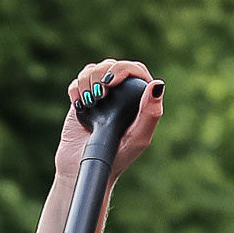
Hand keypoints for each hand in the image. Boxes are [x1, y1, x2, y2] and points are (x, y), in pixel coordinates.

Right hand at [56, 61, 163, 186]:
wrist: (86, 167)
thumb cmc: (118, 157)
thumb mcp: (139, 138)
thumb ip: (151, 114)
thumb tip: (157, 85)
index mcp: (139, 100)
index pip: (135, 70)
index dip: (123, 68)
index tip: (111, 82)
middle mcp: (121, 94)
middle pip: (112, 65)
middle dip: (102, 73)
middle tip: (100, 94)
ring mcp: (100, 96)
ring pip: (93, 70)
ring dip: (88, 80)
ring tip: (90, 102)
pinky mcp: (82, 100)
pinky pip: (77, 82)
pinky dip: (76, 89)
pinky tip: (80, 105)